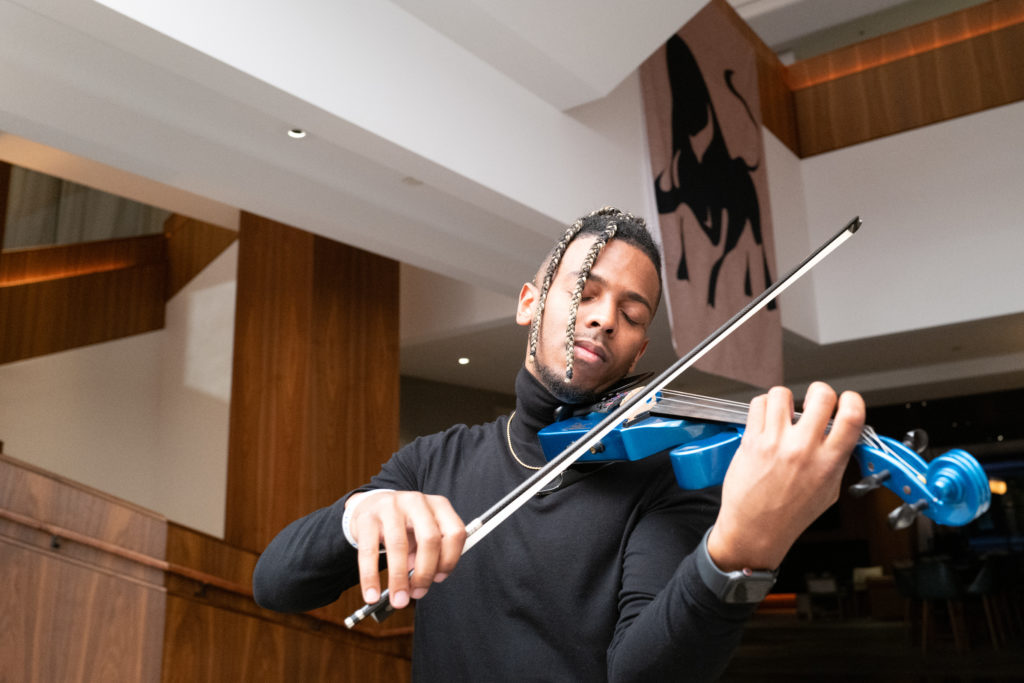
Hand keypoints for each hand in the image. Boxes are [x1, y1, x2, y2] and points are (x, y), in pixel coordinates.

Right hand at [346, 490, 465, 608]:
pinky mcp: (367, 518)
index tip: (439, 578)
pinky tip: (372, 594)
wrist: (370, 506)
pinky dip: (371, 577)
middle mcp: (417, 502)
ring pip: (399, 545)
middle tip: (418, 592)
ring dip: (399, 579)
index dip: (450, 560)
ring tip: (398, 599)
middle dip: (425, 572)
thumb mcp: (422, 533)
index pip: (455, 533)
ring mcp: (391, 507)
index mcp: (438, 505)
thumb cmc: (403, 526)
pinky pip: (369, 551)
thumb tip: (423, 582)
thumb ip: (429, 554)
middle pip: (430, 539)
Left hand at [707, 382, 864, 570]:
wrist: (755, 530)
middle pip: (821, 395)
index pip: (852, 416)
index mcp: (828, 462)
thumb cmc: (789, 515)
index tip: (846, 401)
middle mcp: (803, 449)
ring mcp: (776, 442)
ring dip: (785, 400)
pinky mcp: (752, 440)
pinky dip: (763, 406)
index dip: (852, 400)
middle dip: (819, 392)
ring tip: (784, 414)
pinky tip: (766, 420)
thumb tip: (841, 436)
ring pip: (783, 393)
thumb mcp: (828, 491)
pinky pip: (758, 404)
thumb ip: (836, 460)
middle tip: (812, 404)